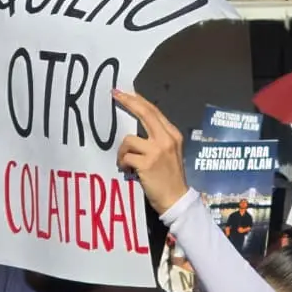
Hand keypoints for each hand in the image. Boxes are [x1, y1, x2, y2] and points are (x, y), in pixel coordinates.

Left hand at [113, 89, 186, 214]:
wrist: (176, 199)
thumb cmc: (170, 177)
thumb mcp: (169, 152)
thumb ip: (157, 137)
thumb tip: (135, 125)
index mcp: (173, 134)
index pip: (153, 111)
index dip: (138, 100)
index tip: (124, 92)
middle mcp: (167, 138)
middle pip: (145, 113)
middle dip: (128, 101)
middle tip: (115, 94)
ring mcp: (157, 150)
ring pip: (129, 139)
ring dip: (123, 151)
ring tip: (126, 162)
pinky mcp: (147, 163)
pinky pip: (126, 156)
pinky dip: (123, 163)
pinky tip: (127, 170)